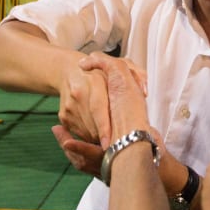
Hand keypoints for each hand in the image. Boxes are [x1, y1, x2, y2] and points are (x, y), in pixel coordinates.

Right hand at [54, 57, 151, 175]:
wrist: (70, 70)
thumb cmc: (102, 72)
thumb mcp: (121, 66)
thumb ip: (137, 75)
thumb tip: (145, 91)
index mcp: (94, 81)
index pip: (98, 108)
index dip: (104, 128)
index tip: (109, 143)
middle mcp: (79, 93)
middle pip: (92, 124)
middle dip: (104, 136)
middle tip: (115, 143)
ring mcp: (70, 105)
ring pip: (85, 131)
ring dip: (97, 137)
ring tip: (110, 136)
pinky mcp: (64, 115)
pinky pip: (78, 132)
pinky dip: (90, 135)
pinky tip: (99, 130)